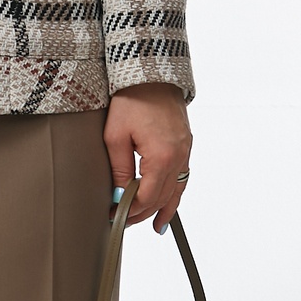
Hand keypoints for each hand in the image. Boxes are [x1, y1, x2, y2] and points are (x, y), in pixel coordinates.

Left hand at [103, 82, 191, 231]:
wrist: (152, 73)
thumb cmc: (133, 99)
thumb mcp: (116, 136)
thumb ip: (119, 169)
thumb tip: (118, 194)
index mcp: (162, 156)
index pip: (147, 196)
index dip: (130, 210)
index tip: (115, 215)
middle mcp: (179, 156)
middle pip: (163, 197)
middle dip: (144, 212)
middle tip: (125, 222)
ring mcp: (185, 150)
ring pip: (177, 189)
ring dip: (165, 209)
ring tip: (155, 226)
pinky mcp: (185, 144)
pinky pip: (183, 175)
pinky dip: (176, 192)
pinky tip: (170, 203)